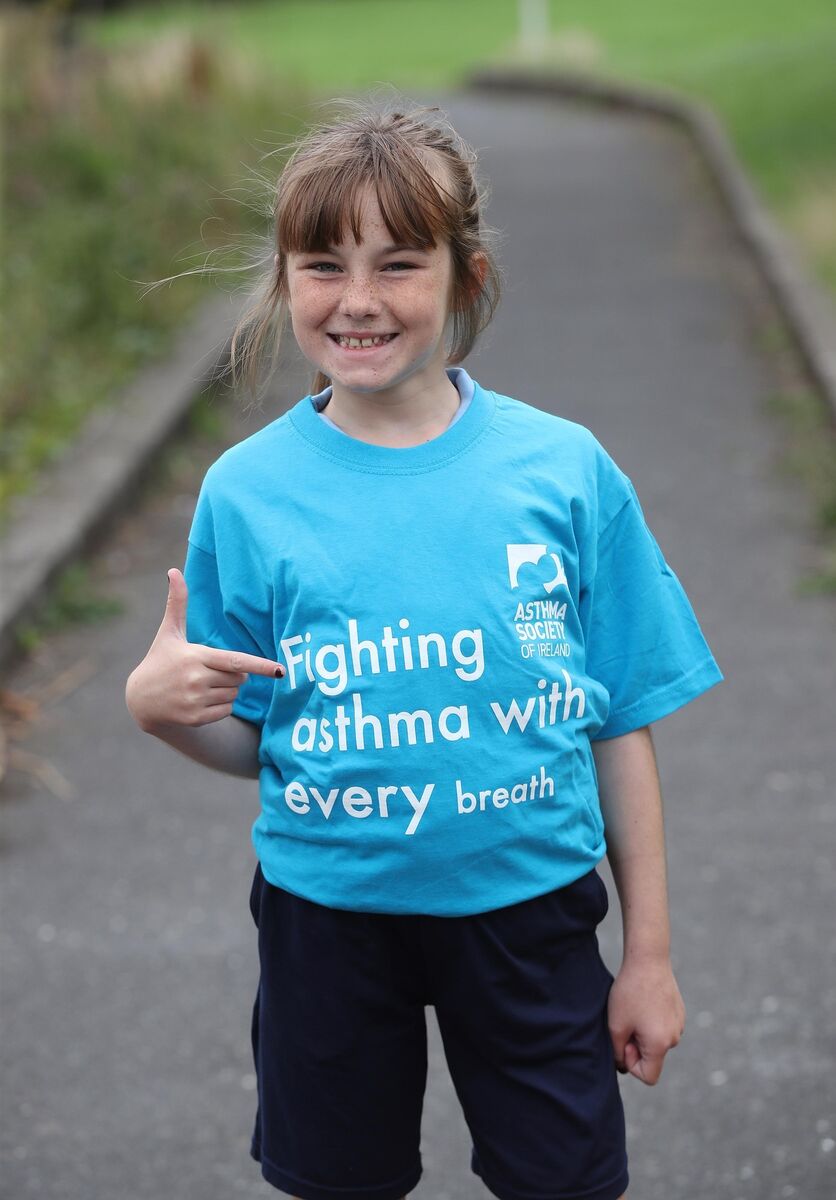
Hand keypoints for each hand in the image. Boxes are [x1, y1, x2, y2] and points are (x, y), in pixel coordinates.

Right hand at [125, 568, 283, 733]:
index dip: (259, 666)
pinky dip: (221, 705)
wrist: (141, 699)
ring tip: (202, 684)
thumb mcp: (169, 632)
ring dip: (227, 689)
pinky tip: (201, 699)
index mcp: (195, 656)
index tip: (280, 670)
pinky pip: (227, 710)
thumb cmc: (160, 660)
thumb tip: (173, 571)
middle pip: (239, 678)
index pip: (235, 661)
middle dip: (234, 674)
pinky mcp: (195, 718)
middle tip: (210, 669)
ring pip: (234, 694)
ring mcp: (195, 701)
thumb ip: (177, 603)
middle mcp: (196, 680)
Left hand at [608, 955, 684, 1085]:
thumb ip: (618, 1053)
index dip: (631, 1065)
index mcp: (660, 1045)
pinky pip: (663, 1027)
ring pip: (657, 1042)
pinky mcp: (679, 1012)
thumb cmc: (629, 992)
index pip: (648, 1077)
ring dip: (643, 1033)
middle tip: (625, 1022)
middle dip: (636, 1047)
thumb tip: (623, 1065)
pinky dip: (651, 1022)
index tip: (624, 1042)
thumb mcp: (615, 1025)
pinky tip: (643, 1002)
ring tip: (634, 1009)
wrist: (648, 960)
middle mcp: (674, 1038)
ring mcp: (679, 1024)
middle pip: (653, 1058)